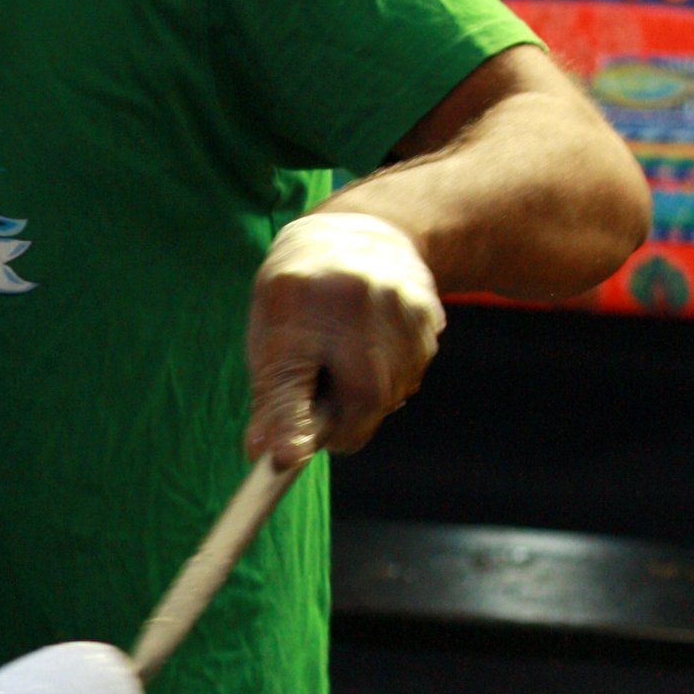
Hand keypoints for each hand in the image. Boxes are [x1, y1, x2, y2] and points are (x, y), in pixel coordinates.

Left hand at [246, 211, 443, 468]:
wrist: (354, 233)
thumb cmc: (298, 296)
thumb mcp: (269, 333)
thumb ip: (270, 396)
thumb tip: (265, 455)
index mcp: (293, 297)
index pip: (290, 375)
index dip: (289, 424)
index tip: (285, 460)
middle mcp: (349, 295)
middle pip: (362, 398)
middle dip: (343, 419)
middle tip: (327, 401)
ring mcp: (397, 301)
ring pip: (390, 394)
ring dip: (368, 398)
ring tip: (347, 356)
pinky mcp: (427, 312)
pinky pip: (411, 375)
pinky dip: (392, 376)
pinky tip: (375, 343)